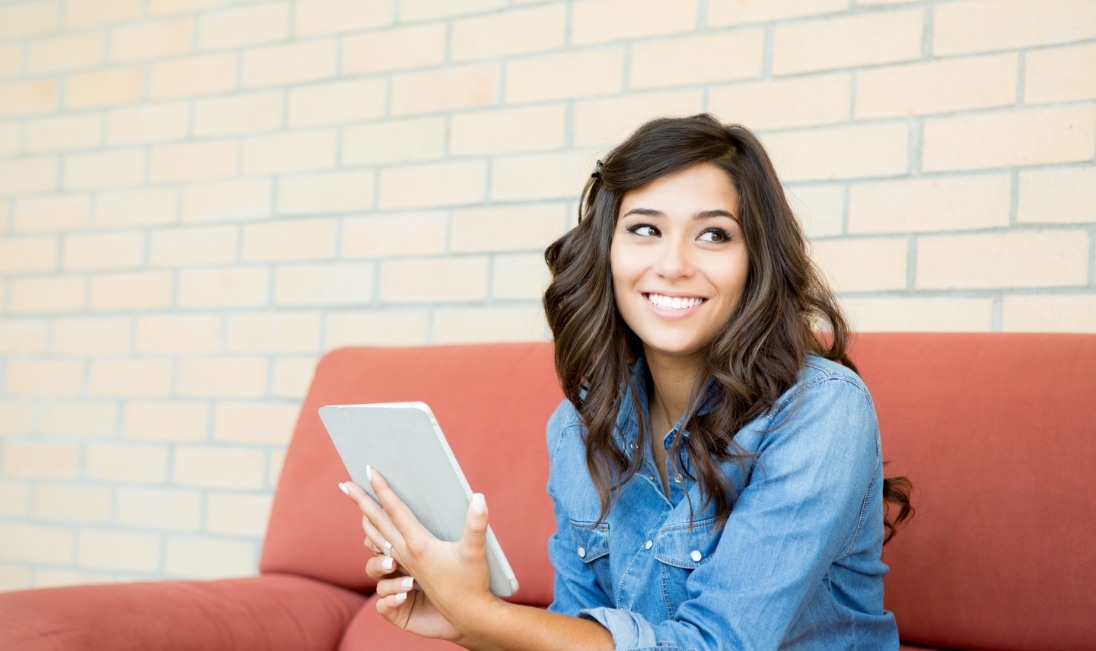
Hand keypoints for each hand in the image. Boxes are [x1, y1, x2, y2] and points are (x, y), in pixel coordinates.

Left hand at [340, 469, 495, 640]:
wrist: (466, 613)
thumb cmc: (471, 582)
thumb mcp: (476, 552)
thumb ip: (477, 525)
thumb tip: (479, 497)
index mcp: (418, 545)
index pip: (395, 511)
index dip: (382, 489)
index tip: (370, 471)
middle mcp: (405, 552)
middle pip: (376, 521)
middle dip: (360, 501)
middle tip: (344, 483)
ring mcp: (404, 562)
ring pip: (375, 536)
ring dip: (364, 517)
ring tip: (357, 501)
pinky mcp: (408, 569)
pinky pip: (382, 548)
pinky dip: (374, 534)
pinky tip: (375, 530)